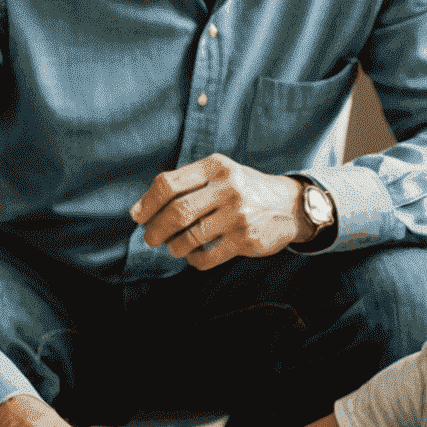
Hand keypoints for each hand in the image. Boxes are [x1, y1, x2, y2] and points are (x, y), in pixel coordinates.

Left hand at [130, 154, 307, 268]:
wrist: (289, 205)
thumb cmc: (242, 189)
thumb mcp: (219, 173)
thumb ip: (184, 184)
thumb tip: (139, 211)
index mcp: (216, 166)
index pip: (169, 184)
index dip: (147, 203)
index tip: (138, 216)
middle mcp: (228, 188)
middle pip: (177, 212)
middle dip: (156, 230)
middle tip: (150, 238)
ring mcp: (238, 215)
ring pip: (190, 238)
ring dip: (173, 246)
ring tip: (172, 247)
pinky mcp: (246, 240)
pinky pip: (206, 256)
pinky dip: (193, 259)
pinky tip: (193, 254)